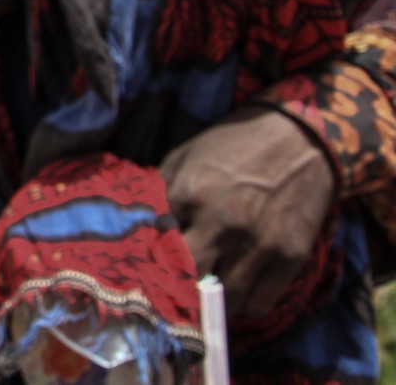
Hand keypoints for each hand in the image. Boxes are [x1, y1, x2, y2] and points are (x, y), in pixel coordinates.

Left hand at [162, 107, 335, 319]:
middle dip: (179, 287)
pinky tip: (235, 292)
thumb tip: (145, 228)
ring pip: (225, 300)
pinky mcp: (291, 257)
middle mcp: (223, 224)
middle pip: (188, 280)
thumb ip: (164, 193)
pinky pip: (261, 302)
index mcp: (190, 194)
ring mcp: (260, 244)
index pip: (158, 244)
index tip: (151, 264)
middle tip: (176, 288)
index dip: (153, 257)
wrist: (299, 139)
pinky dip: (245, 305)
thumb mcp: (185, 156)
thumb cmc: (233, 145)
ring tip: (205, 294)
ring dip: (212, 304)